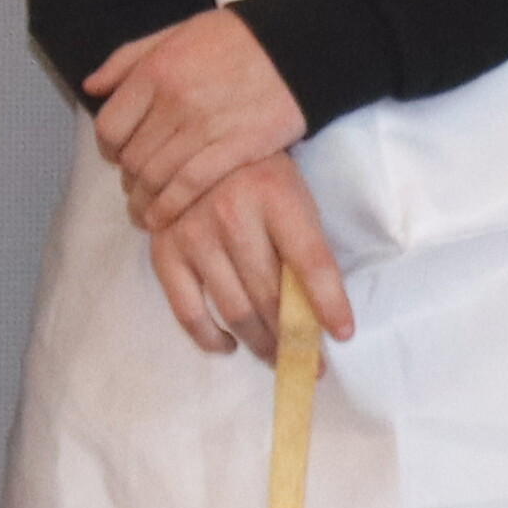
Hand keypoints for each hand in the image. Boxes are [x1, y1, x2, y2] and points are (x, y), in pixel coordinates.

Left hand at [85, 7, 311, 231]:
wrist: (298, 44)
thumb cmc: (236, 37)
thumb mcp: (175, 32)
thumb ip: (128, 58)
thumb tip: (91, 87)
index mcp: (155, 71)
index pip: (110, 126)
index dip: (108, 149)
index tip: (117, 157)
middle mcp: (174, 100)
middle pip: (132, 157)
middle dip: (128, 178)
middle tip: (135, 187)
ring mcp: (205, 126)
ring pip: (155, 176)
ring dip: (144, 200)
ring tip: (145, 211)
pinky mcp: (236, 147)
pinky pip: (190, 186)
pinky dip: (170, 207)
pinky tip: (163, 219)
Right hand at [146, 152, 353, 362]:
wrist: (196, 145)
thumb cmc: (260, 176)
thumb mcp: (294, 196)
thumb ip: (303, 246)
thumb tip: (315, 311)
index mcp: (276, 197)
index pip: (310, 262)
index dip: (328, 303)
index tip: (342, 334)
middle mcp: (233, 216)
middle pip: (271, 295)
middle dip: (295, 337)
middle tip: (313, 362)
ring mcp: (194, 235)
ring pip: (235, 310)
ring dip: (261, 344)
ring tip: (277, 357)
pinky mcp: (165, 251)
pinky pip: (188, 311)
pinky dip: (209, 338)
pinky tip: (229, 346)